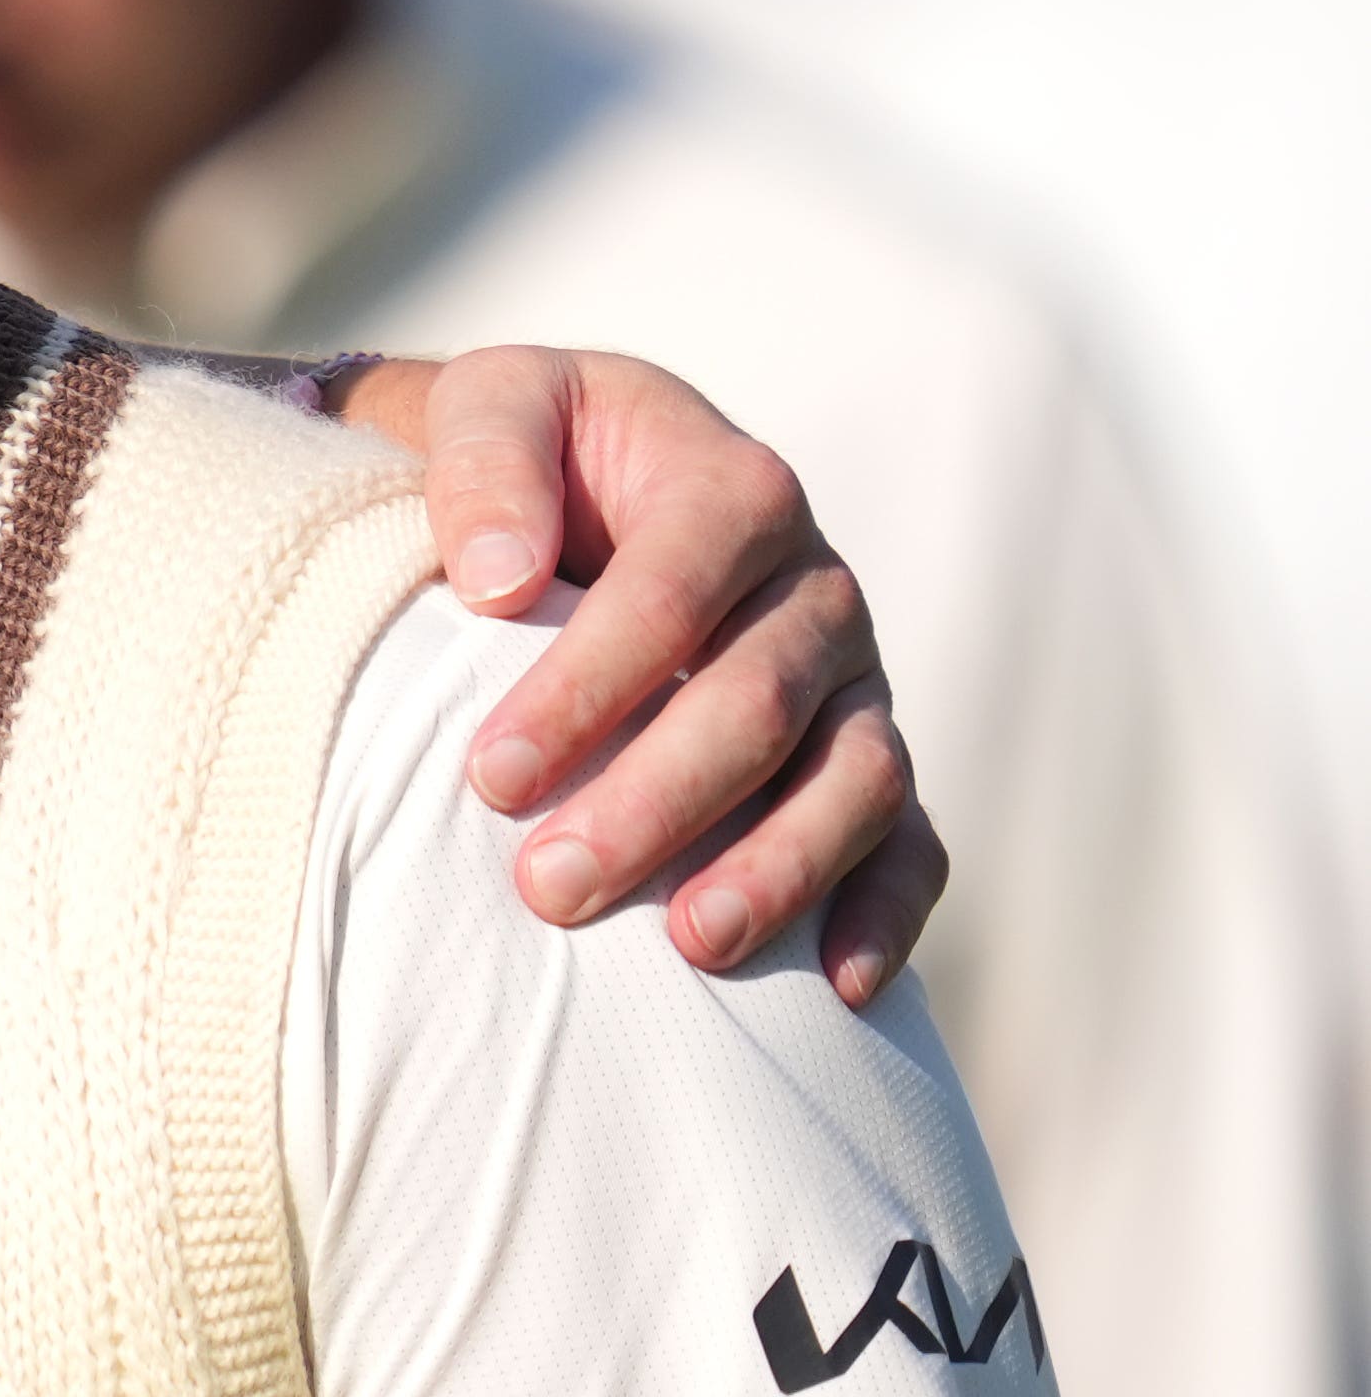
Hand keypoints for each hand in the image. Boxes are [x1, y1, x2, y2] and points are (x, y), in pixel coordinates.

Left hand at [343, 348, 941, 1006]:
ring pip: (856, 779)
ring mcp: (854, 685)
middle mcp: (815, 590)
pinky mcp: (862, 761)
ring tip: (690, 946)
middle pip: (758, 704)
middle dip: (656, 803)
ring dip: (779, 868)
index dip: (586, 687)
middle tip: (549, 888)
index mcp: (733, 491)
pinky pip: (909, 843)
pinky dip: (885, 914)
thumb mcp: (496, 407)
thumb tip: (498, 579)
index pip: (675, 593)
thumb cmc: (529, 460)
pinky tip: (835, 989)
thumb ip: (486, 464)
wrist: (582, 485)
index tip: (488, 776)